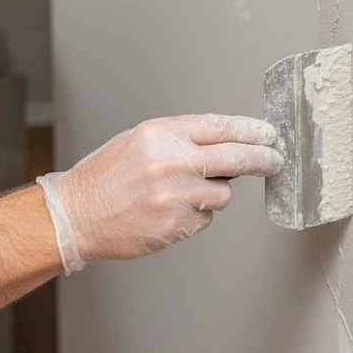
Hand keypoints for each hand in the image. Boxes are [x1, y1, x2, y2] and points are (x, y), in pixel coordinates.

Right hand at [37, 114, 282, 271]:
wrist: (76, 214)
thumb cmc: (106, 177)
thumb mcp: (139, 141)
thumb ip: (181, 139)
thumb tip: (226, 143)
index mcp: (162, 134)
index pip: (220, 127)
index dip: (250, 130)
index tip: (268, 133)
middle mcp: (172, 161)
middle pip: (236, 158)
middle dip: (263, 158)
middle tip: (276, 159)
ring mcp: (175, 195)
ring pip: (223, 194)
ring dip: (213, 194)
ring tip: (181, 193)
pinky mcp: (176, 225)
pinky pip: (204, 218)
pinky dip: (195, 215)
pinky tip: (168, 212)